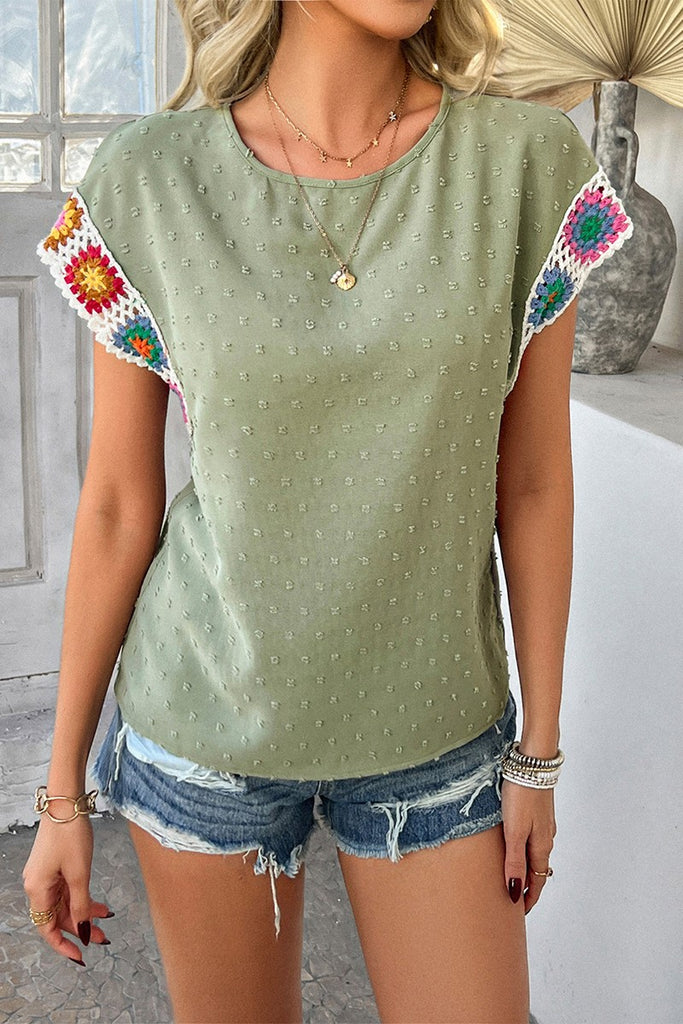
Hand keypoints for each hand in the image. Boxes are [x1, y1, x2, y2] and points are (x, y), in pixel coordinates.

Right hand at [22, 814, 112, 964]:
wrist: (66, 804)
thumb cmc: (70, 836)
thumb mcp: (79, 874)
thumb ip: (81, 906)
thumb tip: (82, 933)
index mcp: (37, 890)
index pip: (47, 929)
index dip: (63, 945)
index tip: (82, 956)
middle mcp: (37, 886)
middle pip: (58, 917)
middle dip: (80, 928)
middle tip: (103, 936)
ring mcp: (45, 876)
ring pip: (64, 904)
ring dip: (84, 912)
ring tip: (106, 918)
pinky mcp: (54, 867)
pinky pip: (67, 890)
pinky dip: (82, 897)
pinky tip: (99, 903)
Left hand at [501, 778, 555, 913]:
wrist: (532, 761)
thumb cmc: (521, 794)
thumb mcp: (514, 831)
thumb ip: (514, 861)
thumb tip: (515, 892)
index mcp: (542, 845)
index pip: (537, 881)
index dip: (529, 898)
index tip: (518, 913)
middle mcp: (545, 836)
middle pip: (537, 868)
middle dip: (527, 885)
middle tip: (513, 899)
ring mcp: (541, 822)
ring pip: (534, 853)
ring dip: (525, 867)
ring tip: (511, 877)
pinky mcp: (535, 810)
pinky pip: (531, 838)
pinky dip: (523, 850)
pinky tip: (513, 846)